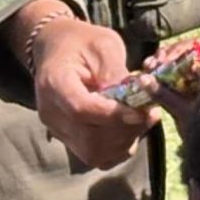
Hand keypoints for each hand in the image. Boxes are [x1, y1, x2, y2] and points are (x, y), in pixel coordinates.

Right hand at [26, 15, 154, 167]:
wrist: (57, 48)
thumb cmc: (82, 42)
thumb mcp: (103, 44)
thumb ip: (115, 71)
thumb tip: (132, 97)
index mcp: (54, 83)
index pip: (81, 109)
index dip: (113, 115)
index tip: (141, 111)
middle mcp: (51, 112)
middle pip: (88, 138)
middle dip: (125, 130)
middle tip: (149, 113)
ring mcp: (57, 130)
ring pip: (93, 153)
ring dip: (124, 141)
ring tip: (141, 118)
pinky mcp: (69, 140)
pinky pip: (96, 157)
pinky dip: (117, 148)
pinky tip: (129, 128)